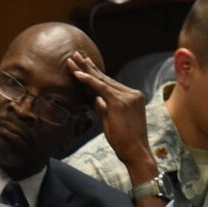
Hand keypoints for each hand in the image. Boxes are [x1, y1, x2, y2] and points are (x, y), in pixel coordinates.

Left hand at [66, 51, 154, 185]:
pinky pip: (101, 88)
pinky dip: (88, 81)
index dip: (95, 73)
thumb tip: (93, 98)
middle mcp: (131, 93)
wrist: (136, 152)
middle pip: (105, 78)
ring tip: (71, 61)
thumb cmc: (125, 141)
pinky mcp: (120, 102)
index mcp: (132, 96)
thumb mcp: (112, 120)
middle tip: (75, 54)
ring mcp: (128, 96)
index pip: (109, 83)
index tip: (85, 62)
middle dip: (88, 66)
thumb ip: (103, 107)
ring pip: (101, 81)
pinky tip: (78, 74)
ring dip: (84, 70)